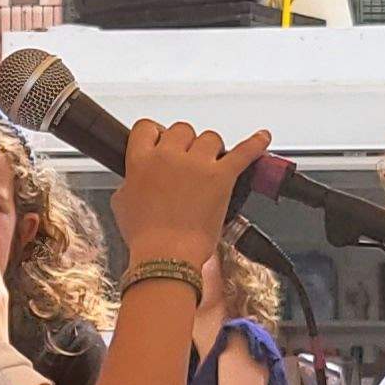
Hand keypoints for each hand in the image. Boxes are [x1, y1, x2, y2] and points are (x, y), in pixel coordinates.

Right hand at [107, 121, 270, 266]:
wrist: (167, 257)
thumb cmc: (145, 238)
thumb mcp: (122, 204)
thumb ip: (130, 182)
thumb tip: (137, 179)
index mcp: (141, 160)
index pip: (147, 127)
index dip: (156, 134)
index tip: (161, 140)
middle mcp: (169, 156)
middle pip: (182, 130)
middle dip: (185, 144)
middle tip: (187, 162)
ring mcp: (198, 165)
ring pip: (209, 138)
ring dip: (210, 149)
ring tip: (210, 166)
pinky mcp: (222, 177)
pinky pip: (244, 152)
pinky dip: (255, 143)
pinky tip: (262, 138)